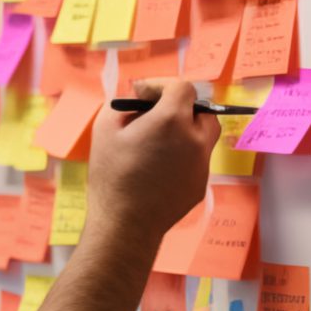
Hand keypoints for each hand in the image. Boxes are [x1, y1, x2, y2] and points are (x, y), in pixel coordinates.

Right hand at [85, 81, 219, 238]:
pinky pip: (197, 160)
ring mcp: (202, 164)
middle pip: (202, 110)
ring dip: (186, 131)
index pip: (183, 87)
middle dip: (182, 107)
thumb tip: (139, 99)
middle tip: (158, 115)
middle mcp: (195, 139)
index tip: (144, 95)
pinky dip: (183, 156)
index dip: (162, 86)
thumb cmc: (112, 175)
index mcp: (172, 120)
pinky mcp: (201, 184)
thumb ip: (126, 104)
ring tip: (159, 142)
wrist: (126, 224)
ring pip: (203, 137)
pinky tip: (160, 168)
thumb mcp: (106, 128)